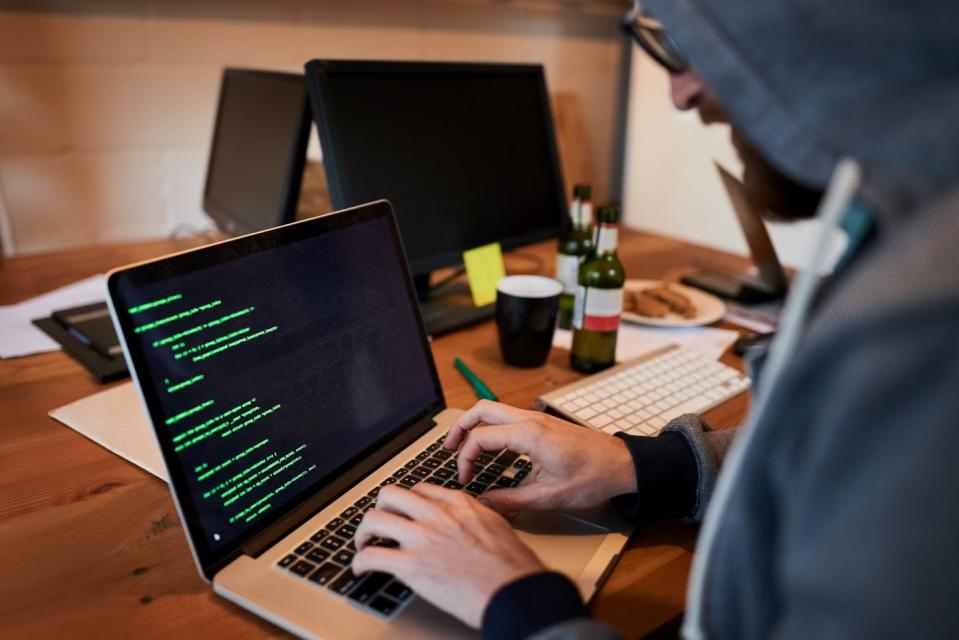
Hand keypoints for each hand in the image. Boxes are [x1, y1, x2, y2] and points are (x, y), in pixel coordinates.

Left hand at [352, 484, 544, 627]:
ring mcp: (423, 538)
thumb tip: (465, 528)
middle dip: (379, 510)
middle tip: (377, 527)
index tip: (403, 515)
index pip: (420, 489)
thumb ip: (474, 520)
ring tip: (363, 546)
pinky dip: (359, 564)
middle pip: (390, 495)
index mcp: (459, 504)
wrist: (516, 591)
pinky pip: (371, 557)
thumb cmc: (514, 567)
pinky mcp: (412, 565)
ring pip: (373, 519)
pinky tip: (361, 570)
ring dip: (362, 534)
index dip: (406, 503)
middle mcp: (438, 514)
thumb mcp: (496, 527)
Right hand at [443, 400, 636, 513]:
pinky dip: (491, 428)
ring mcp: (537, 418)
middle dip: (459, 428)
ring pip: (494, 410)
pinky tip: (490, 448)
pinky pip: (507, 418)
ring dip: (475, 426)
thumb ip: (511, 500)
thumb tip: (483, 503)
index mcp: (529, 434)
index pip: (480, 438)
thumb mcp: (549, 497)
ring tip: (463, 448)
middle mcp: (530, 419)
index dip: (464, 459)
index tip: (465, 480)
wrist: (623, 465)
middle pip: (481, 410)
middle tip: (447, 450)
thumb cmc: (593, 477)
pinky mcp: (543, 424)